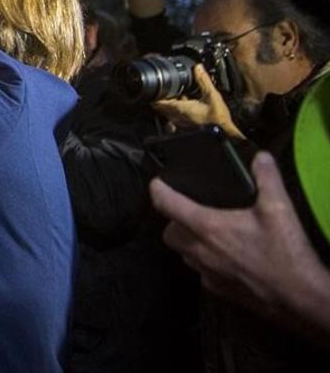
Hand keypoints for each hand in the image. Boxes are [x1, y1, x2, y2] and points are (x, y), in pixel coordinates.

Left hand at [151, 64, 243, 139]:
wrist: (224, 133)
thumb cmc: (218, 118)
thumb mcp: (212, 95)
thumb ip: (203, 80)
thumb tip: (198, 68)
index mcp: (181, 108)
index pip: (161, 102)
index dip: (156, 96)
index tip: (152, 90)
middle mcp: (178, 117)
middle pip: (162, 108)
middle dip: (160, 100)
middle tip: (159, 91)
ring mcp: (182, 123)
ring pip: (168, 113)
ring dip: (168, 105)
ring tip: (171, 96)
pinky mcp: (188, 126)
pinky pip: (176, 118)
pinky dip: (176, 111)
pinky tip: (184, 106)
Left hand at [151, 151, 329, 336]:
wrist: (298, 298)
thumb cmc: (285, 254)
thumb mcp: (279, 210)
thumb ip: (267, 179)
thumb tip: (261, 158)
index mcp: (207, 227)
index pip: (166, 204)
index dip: (158, 190)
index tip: (158, 183)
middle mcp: (199, 250)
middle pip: (169, 233)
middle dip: (174, 221)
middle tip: (191, 211)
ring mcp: (206, 272)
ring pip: (184, 254)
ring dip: (190, 242)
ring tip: (210, 232)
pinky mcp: (217, 289)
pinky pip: (201, 272)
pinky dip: (206, 262)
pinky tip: (226, 257)